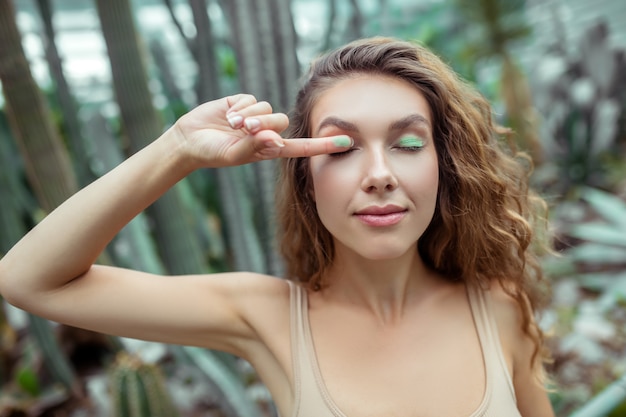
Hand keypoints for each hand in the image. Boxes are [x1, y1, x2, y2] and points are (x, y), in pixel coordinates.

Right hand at [173, 94, 352, 167]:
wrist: (189, 141)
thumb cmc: (212, 153)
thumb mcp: (234, 154)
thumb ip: (255, 146)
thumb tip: (276, 139)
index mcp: (269, 149)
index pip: (302, 147)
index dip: (323, 144)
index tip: (347, 142)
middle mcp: (266, 132)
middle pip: (281, 121)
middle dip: (263, 124)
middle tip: (244, 130)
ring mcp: (255, 116)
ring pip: (267, 108)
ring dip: (250, 115)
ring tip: (232, 125)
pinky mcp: (243, 102)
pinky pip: (251, 98)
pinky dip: (240, 107)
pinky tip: (227, 115)